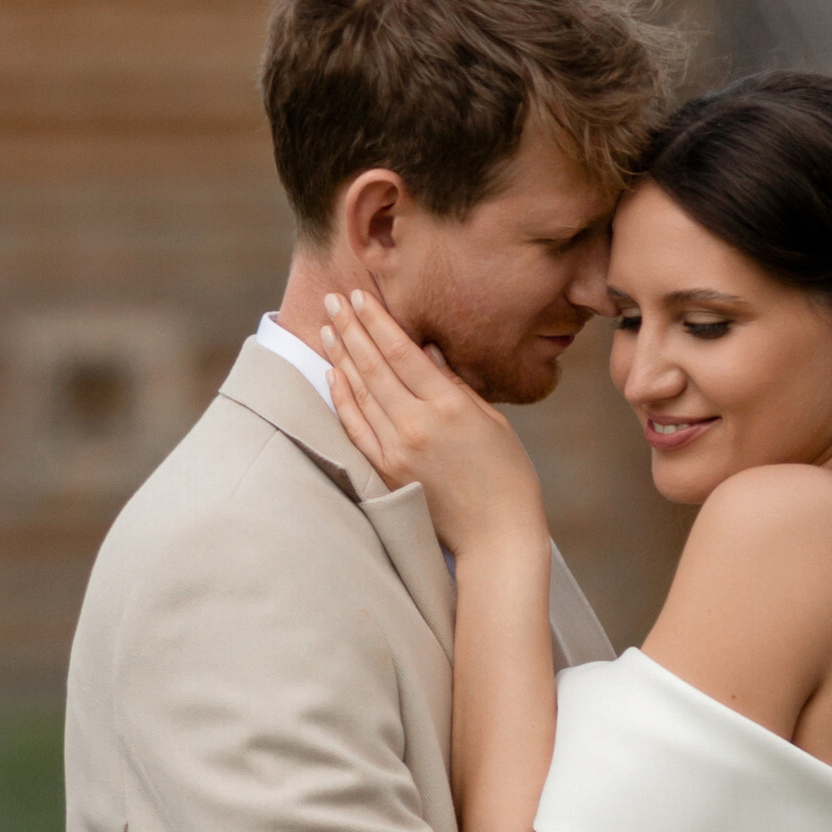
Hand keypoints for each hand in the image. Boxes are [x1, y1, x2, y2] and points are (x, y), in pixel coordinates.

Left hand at [323, 293, 549, 560]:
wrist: (495, 536)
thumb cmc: (505, 474)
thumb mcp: (489, 419)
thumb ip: (453, 383)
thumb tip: (425, 349)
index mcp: (448, 406)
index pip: (402, 352)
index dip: (378, 322)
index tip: (360, 296)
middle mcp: (417, 425)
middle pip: (374, 367)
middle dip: (351, 329)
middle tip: (333, 300)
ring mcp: (397, 450)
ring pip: (360, 393)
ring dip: (340, 357)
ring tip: (326, 328)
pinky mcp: (386, 472)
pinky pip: (355, 428)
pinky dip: (341, 400)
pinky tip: (332, 375)